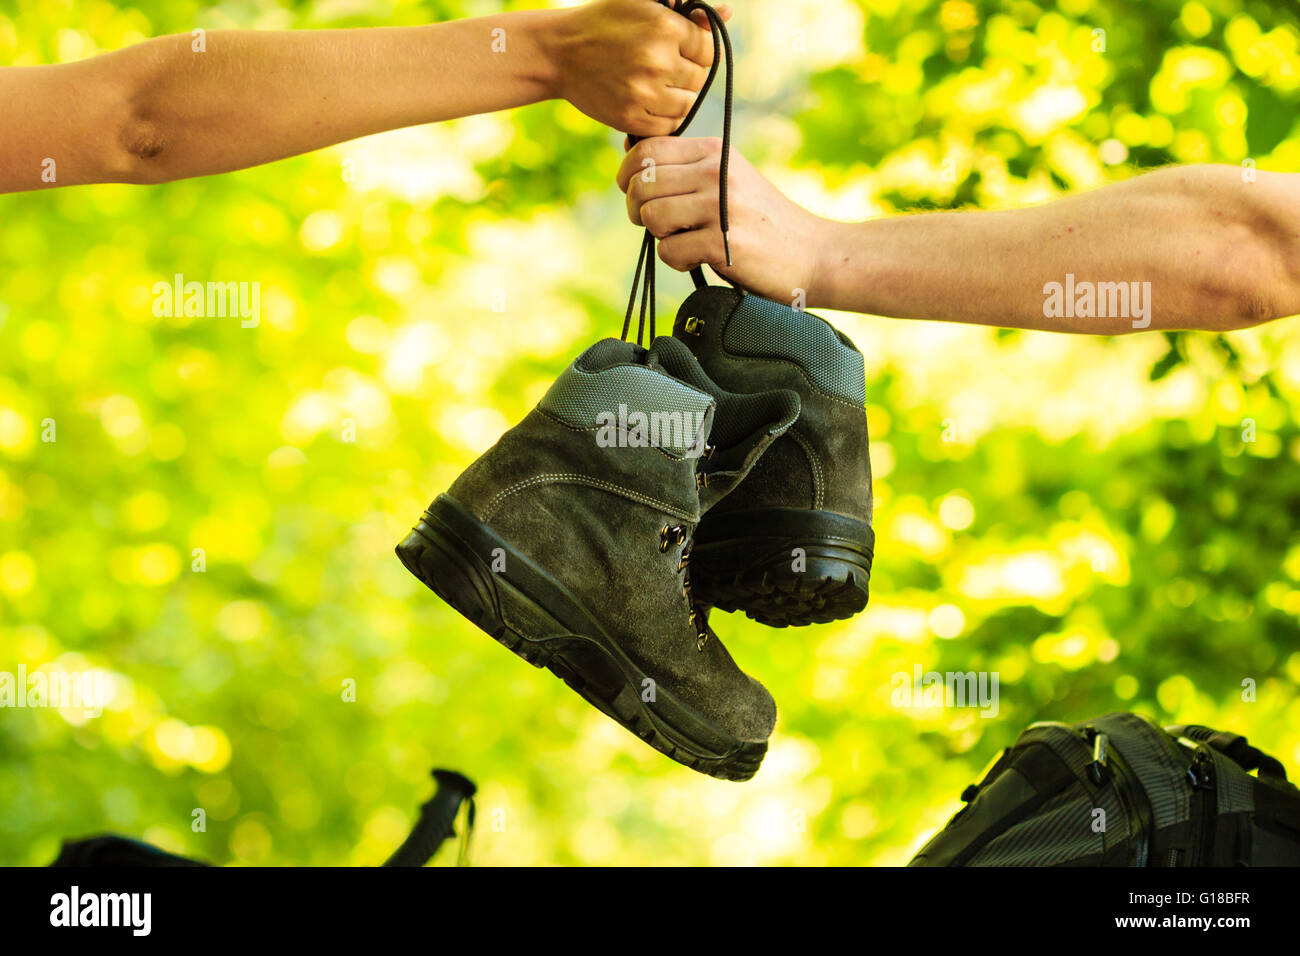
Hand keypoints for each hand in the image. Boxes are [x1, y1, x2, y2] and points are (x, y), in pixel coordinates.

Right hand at [540, 0, 731, 136]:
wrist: (560, 52)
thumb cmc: (605, 22)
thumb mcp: (644, 4)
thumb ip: (687, 11)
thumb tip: (729, 13)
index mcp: (665, 27)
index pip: (709, 49)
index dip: (696, 50)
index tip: (678, 49)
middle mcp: (658, 60)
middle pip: (699, 79)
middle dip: (685, 74)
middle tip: (661, 67)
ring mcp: (645, 92)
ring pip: (686, 104)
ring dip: (676, 97)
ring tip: (654, 85)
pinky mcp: (631, 118)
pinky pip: (668, 126)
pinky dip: (663, 118)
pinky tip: (649, 102)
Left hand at [616, 136, 831, 303]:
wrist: (815, 253)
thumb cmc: (764, 221)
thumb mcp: (730, 180)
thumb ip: (687, 169)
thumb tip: (629, 156)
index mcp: (715, 152)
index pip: (648, 149)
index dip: (628, 173)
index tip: (634, 194)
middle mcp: (716, 172)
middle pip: (642, 185)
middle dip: (638, 211)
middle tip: (661, 227)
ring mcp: (720, 207)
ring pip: (651, 217)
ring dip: (661, 237)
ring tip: (685, 242)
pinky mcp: (723, 243)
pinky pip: (669, 251)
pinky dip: (678, 261)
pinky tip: (701, 259)